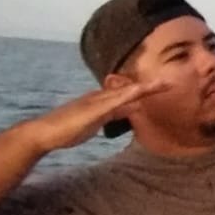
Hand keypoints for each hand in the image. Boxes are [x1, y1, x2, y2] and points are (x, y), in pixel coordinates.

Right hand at [27, 80, 170, 152]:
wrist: (44, 132)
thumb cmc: (69, 129)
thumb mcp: (98, 122)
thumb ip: (115, 114)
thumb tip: (133, 109)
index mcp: (103, 101)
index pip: (129, 93)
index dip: (146, 90)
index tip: (163, 87)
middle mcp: (101, 97)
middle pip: (131, 89)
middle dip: (150, 86)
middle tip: (170, 82)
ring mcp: (96, 102)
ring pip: (125, 92)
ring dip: (143, 88)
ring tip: (163, 83)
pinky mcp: (92, 111)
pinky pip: (113, 103)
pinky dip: (127, 97)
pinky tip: (138, 94)